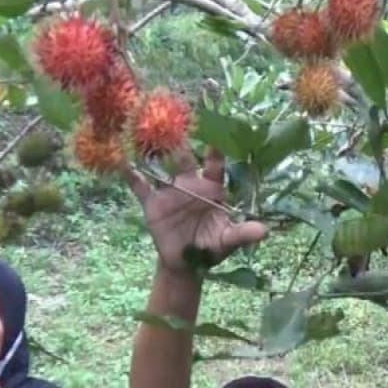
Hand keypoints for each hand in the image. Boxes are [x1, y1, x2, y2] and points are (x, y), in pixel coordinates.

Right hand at [125, 146, 268, 273]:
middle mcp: (190, 184)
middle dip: (181, 145)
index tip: (215, 137)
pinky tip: (123, 163)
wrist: (185, 263)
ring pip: (162, 168)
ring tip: (147, 135)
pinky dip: (132, 176)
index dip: (215, 152)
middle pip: (186, 160)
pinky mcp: (153, 203)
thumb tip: (264, 231)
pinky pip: (140, 187)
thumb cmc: (210, 247)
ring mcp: (170, 192)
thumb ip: (242, 233)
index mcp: (211, 189)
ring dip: (155, 153)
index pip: (214, 166)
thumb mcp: (227, 241)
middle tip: (176, 125)